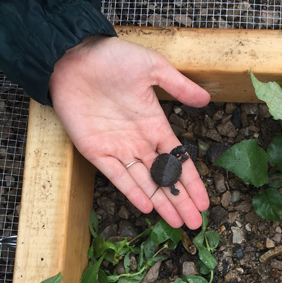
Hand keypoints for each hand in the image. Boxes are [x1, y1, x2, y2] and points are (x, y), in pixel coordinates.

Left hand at [48, 35, 210, 228]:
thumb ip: (179, 86)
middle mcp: (140, 143)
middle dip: (181, 201)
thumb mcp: (152, 67)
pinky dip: (132, 192)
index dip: (192, 182)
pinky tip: (147, 208)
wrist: (72, 56)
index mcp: (156, 126)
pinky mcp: (96, 152)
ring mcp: (119, 149)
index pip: (179, 161)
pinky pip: (117, 177)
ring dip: (162, 203)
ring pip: (145, 183)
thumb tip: (206, 99)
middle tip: (195, 223)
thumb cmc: (112, 58)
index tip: (205, 201)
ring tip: (177, 223)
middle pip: (165, 179)